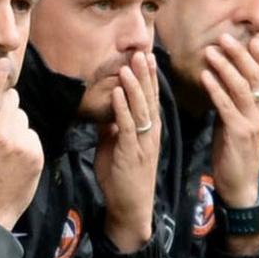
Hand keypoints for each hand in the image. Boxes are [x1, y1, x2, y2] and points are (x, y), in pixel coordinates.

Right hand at [0, 58, 43, 229]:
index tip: (3, 63)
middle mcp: (2, 136)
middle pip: (10, 100)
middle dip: (2, 105)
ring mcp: (22, 145)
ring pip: (21, 116)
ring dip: (12, 123)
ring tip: (1, 145)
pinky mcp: (36, 154)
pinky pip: (30, 133)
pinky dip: (22, 139)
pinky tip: (12, 156)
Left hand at [96, 51, 162, 251]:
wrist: (130, 206)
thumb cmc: (124, 177)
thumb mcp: (118, 146)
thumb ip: (115, 127)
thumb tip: (107, 110)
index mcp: (150, 130)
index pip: (151, 98)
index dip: (149, 77)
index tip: (146, 56)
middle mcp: (151, 133)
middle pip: (149, 98)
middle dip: (145, 75)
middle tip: (141, 52)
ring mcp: (143, 142)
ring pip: (140, 109)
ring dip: (134, 86)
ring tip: (129, 66)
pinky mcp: (131, 152)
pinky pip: (128, 126)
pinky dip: (122, 108)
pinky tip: (118, 93)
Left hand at [202, 34, 258, 254]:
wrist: (240, 185)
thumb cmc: (234, 153)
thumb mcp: (237, 123)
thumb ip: (235, 102)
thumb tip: (224, 79)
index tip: (251, 37)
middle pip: (254, 76)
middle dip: (240, 54)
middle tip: (225, 37)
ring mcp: (252, 122)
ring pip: (242, 87)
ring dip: (226, 67)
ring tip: (211, 51)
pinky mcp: (239, 133)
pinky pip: (227, 106)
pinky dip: (216, 89)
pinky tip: (205, 76)